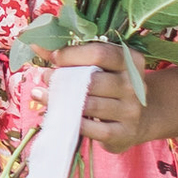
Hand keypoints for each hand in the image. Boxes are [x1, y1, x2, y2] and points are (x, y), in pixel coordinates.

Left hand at [53, 41, 177, 157]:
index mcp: (131, 61)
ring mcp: (130, 110)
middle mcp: (133, 85)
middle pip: (92, 80)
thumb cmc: (112, 86)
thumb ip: (71, 55)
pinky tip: (58, 114)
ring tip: (42, 94)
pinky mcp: (123, 133)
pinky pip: (91, 128)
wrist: (141, 118)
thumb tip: (36, 44)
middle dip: (63, 78)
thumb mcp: (101, 66)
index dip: (71, 54)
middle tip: (46, 76)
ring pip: (88, 104)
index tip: (54, 57)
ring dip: (60, 100)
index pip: (99, 53)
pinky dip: (71, 121)